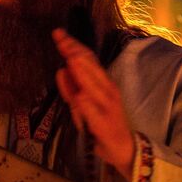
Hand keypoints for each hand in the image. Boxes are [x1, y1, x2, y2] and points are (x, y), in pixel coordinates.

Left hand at [52, 28, 136, 178]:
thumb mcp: (82, 105)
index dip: (73, 46)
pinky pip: (92, 110)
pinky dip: (84, 102)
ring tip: (71, 58)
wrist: (122, 148)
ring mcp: (107, 105)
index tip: (59, 34)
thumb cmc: (101, 124)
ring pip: (92, 85)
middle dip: (74, 51)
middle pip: (89, 66)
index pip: (87, 59)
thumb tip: (60, 70)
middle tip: (59, 37)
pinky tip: (79, 95)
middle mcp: (107, 90)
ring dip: (82, 72)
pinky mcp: (103, 122)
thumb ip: (71, 88)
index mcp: (103, 83)